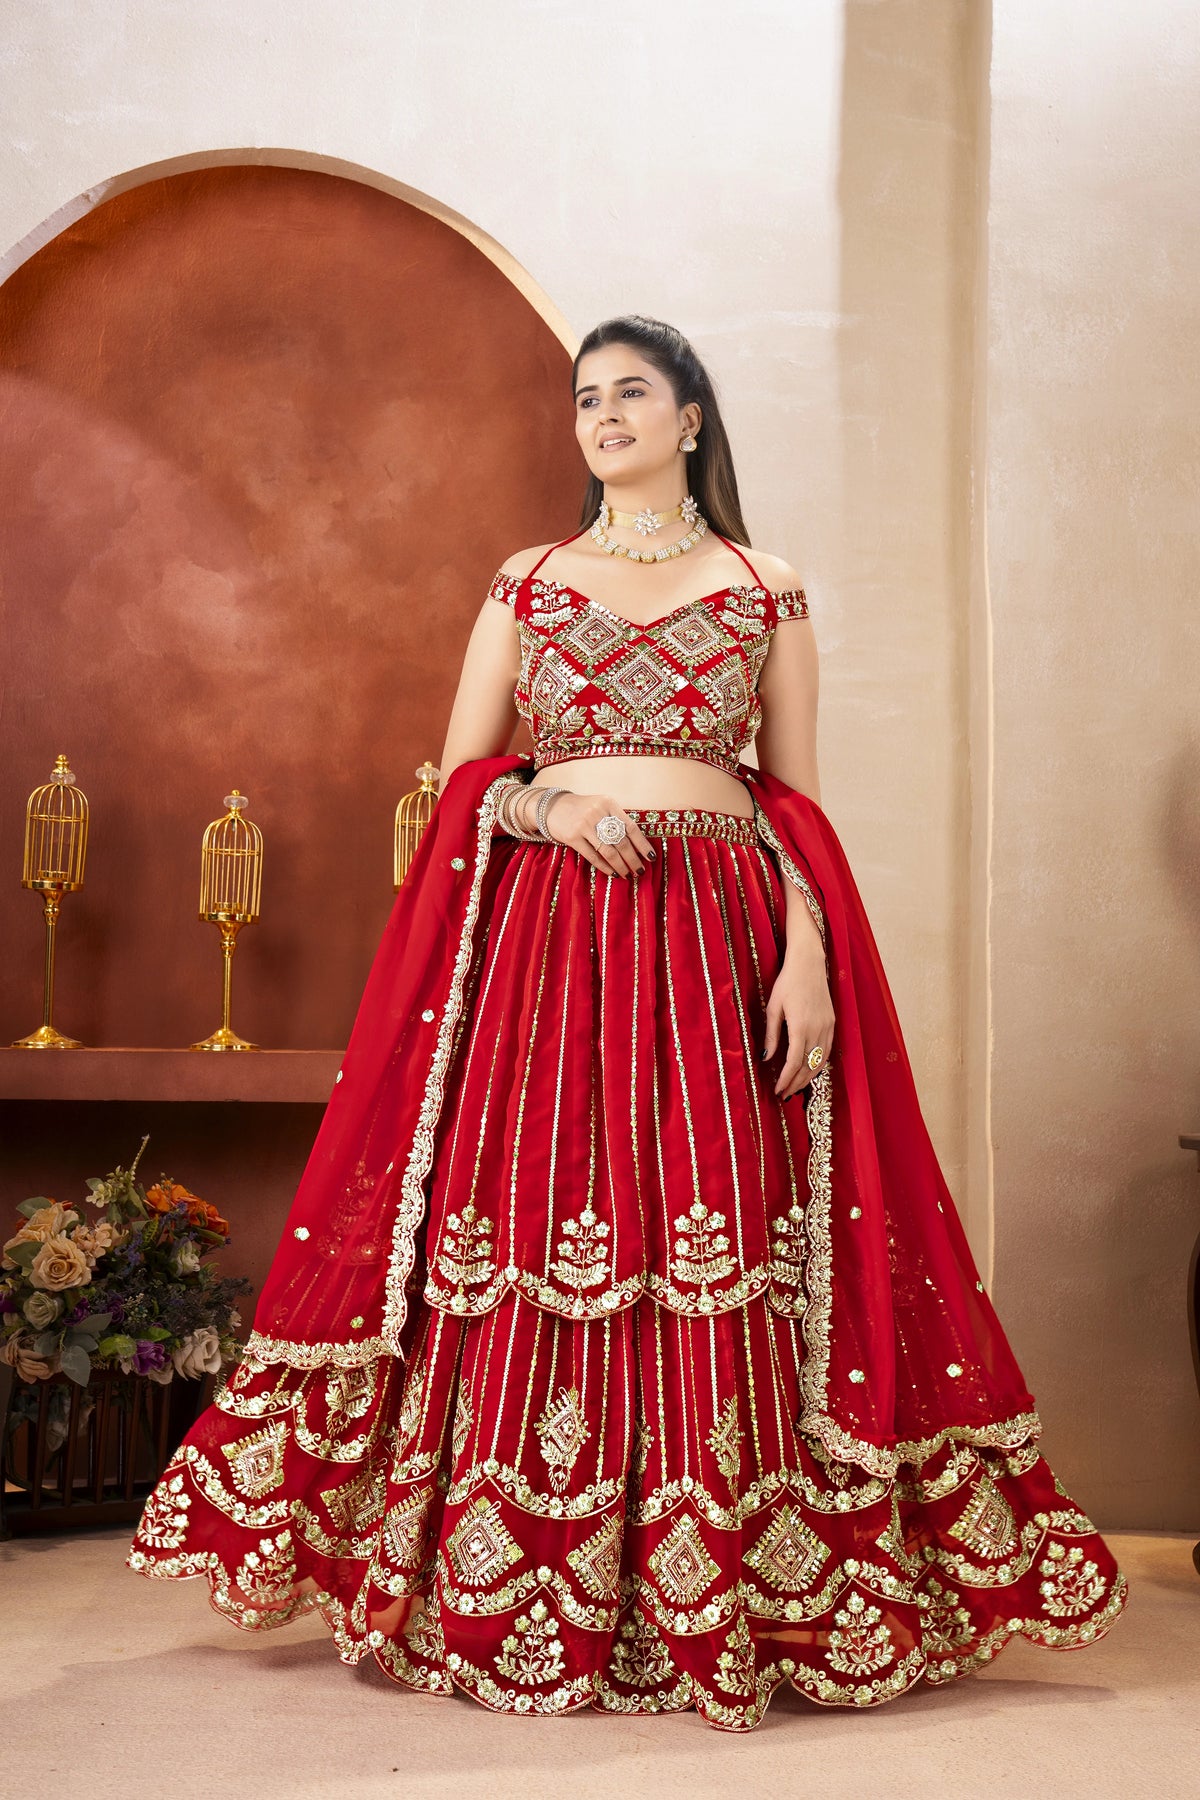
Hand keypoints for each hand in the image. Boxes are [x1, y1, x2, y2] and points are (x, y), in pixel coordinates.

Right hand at [521, 787, 655, 877]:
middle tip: (641, 870)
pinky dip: (605, 867)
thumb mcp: (601, 807)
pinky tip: (614, 873)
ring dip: (621, 866)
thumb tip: (638, 846)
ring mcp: (584, 825)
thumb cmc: (583, 809)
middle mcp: (597, 813)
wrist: (553, 807)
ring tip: (629, 874)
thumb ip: (616, 820)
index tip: (652, 857)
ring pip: (609, 851)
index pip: (631, 827)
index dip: (643, 844)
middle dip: (633, 859)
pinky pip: (593, 856)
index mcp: (609, 804)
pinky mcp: (572, 837)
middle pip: (621, 841)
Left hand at [763, 940, 835, 1099]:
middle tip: (785, 1094)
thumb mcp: (773, 1008)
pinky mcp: (832, 1024)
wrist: (809, 964)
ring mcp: (827, 1027)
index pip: (794, 1062)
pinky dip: (818, 1064)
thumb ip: (772, 1034)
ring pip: (819, 1061)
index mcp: (800, 1027)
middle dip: (796, 1083)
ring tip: (796, 1087)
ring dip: (808, 1077)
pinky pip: (826, 1051)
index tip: (778, 1090)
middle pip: (808, 1066)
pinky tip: (810, 1070)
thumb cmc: (787, 983)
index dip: (786, 1079)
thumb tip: (766, 1057)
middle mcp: (817, 1030)